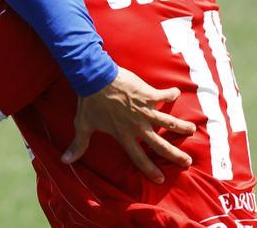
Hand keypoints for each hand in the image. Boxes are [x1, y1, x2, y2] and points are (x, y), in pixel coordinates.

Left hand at [63, 67, 196, 182]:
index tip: (160, 178)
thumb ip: (78, 145)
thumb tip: (64, 160)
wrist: (94, 78)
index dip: (149, 169)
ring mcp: (144, 110)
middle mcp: (137, 126)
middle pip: (160, 145)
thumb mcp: (83, 125)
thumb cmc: (89, 102)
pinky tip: (177, 92)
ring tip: (192, 130)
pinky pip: (164, 95)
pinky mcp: (148, 94)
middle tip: (187, 162)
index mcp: (123, 135)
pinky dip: (171, 93)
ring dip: (181, 126)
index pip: (138, 157)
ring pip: (168, 121)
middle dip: (175, 155)